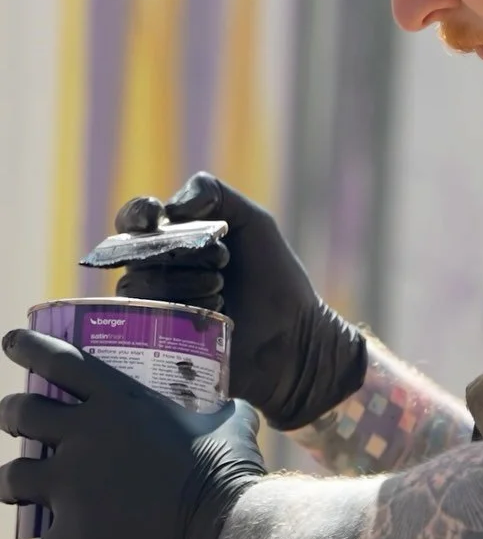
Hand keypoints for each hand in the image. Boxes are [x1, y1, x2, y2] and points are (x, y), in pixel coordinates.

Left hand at [0, 328, 263, 538]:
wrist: (222, 525)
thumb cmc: (229, 467)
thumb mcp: (228, 422)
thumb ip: (222, 408)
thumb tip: (236, 405)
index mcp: (119, 400)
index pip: (59, 360)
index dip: (27, 347)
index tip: (11, 341)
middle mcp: (85, 435)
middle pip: (20, 412)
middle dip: (11, 413)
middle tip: (16, 417)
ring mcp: (74, 486)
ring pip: (12, 477)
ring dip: (13, 480)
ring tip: (19, 485)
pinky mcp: (76, 533)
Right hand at [112, 173, 366, 428]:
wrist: (294, 335)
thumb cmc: (274, 276)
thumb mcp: (253, 221)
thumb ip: (214, 193)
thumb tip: (169, 207)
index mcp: (175, 238)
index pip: (134, 219)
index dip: (136, 215)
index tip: (153, 219)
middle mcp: (157, 271)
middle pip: (135, 253)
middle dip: (178, 252)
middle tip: (222, 261)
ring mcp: (155, 308)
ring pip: (136, 286)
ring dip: (181, 283)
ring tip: (220, 290)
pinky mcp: (158, 345)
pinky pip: (144, 323)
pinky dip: (179, 312)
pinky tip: (213, 315)